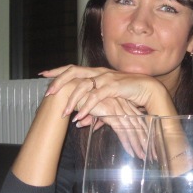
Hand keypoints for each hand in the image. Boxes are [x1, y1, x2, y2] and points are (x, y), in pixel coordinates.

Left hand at [40, 65, 170, 119]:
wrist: (149, 91)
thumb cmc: (130, 96)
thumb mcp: (109, 105)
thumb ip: (93, 113)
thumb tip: (79, 124)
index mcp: (96, 73)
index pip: (73, 68)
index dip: (58, 70)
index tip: (43, 74)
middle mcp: (99, 72)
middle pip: (73, 71)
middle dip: (58, 80)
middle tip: (48, 92)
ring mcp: (106, 78)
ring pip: (82, 85)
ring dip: (71, 100)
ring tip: (63, 112)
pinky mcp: (113, 86)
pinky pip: (95, 97)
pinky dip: (86, 107)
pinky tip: (79, 116)